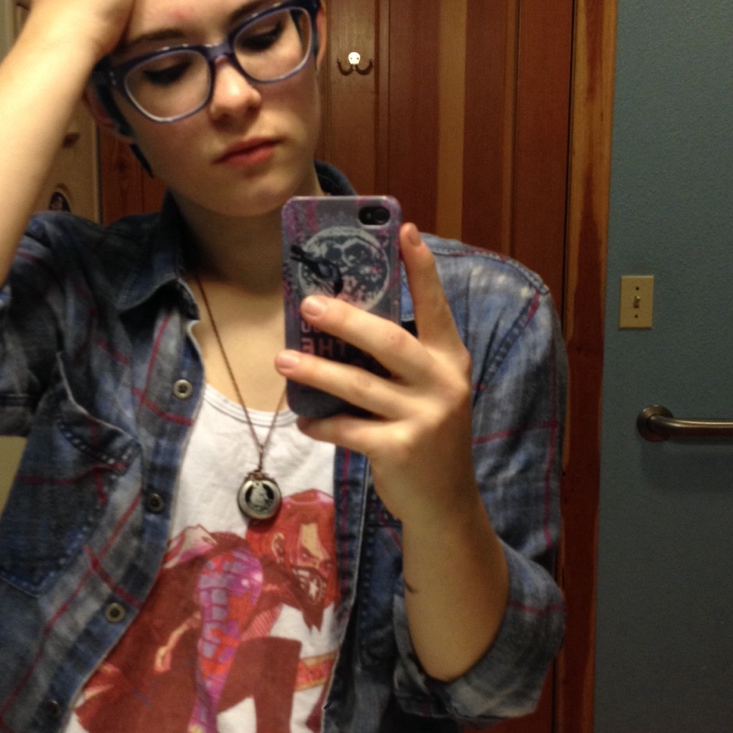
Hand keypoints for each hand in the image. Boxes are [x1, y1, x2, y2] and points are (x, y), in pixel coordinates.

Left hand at [275, 224, 477, 524]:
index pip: (436, 306)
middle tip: (308, 304)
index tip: (404, 230)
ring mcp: (424, 418)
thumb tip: (339, 324)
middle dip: (346, 321)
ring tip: (282, 360)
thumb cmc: (427, 434)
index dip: (421, 269)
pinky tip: (303, 421)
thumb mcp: (428, 391)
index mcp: (450, 359)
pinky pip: (349, 430)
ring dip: (316, 373)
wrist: (445, 502)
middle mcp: (442, 384)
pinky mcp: (400, 450)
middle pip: (388, 342)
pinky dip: (322, 424)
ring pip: (359, 387)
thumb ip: (399, 362)